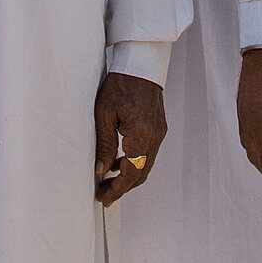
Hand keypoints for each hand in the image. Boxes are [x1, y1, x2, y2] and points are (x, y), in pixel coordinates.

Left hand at [94, 72, 166, 204]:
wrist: (141, 64)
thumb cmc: (121, 84)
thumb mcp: (104, 115)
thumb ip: (104, 145)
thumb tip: (101, 171)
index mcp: (142, 134)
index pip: (132, 172)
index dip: (118, 189)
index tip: (105, 198)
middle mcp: (155, 135)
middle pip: (141, 172)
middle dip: (123, 187)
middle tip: (104, 194)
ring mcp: (159, 131)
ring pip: (146, 164)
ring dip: (129, 175)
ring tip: (108, 180)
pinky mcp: (159, 127)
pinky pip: (148, 153)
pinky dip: (135, 163)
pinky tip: (120, 162)